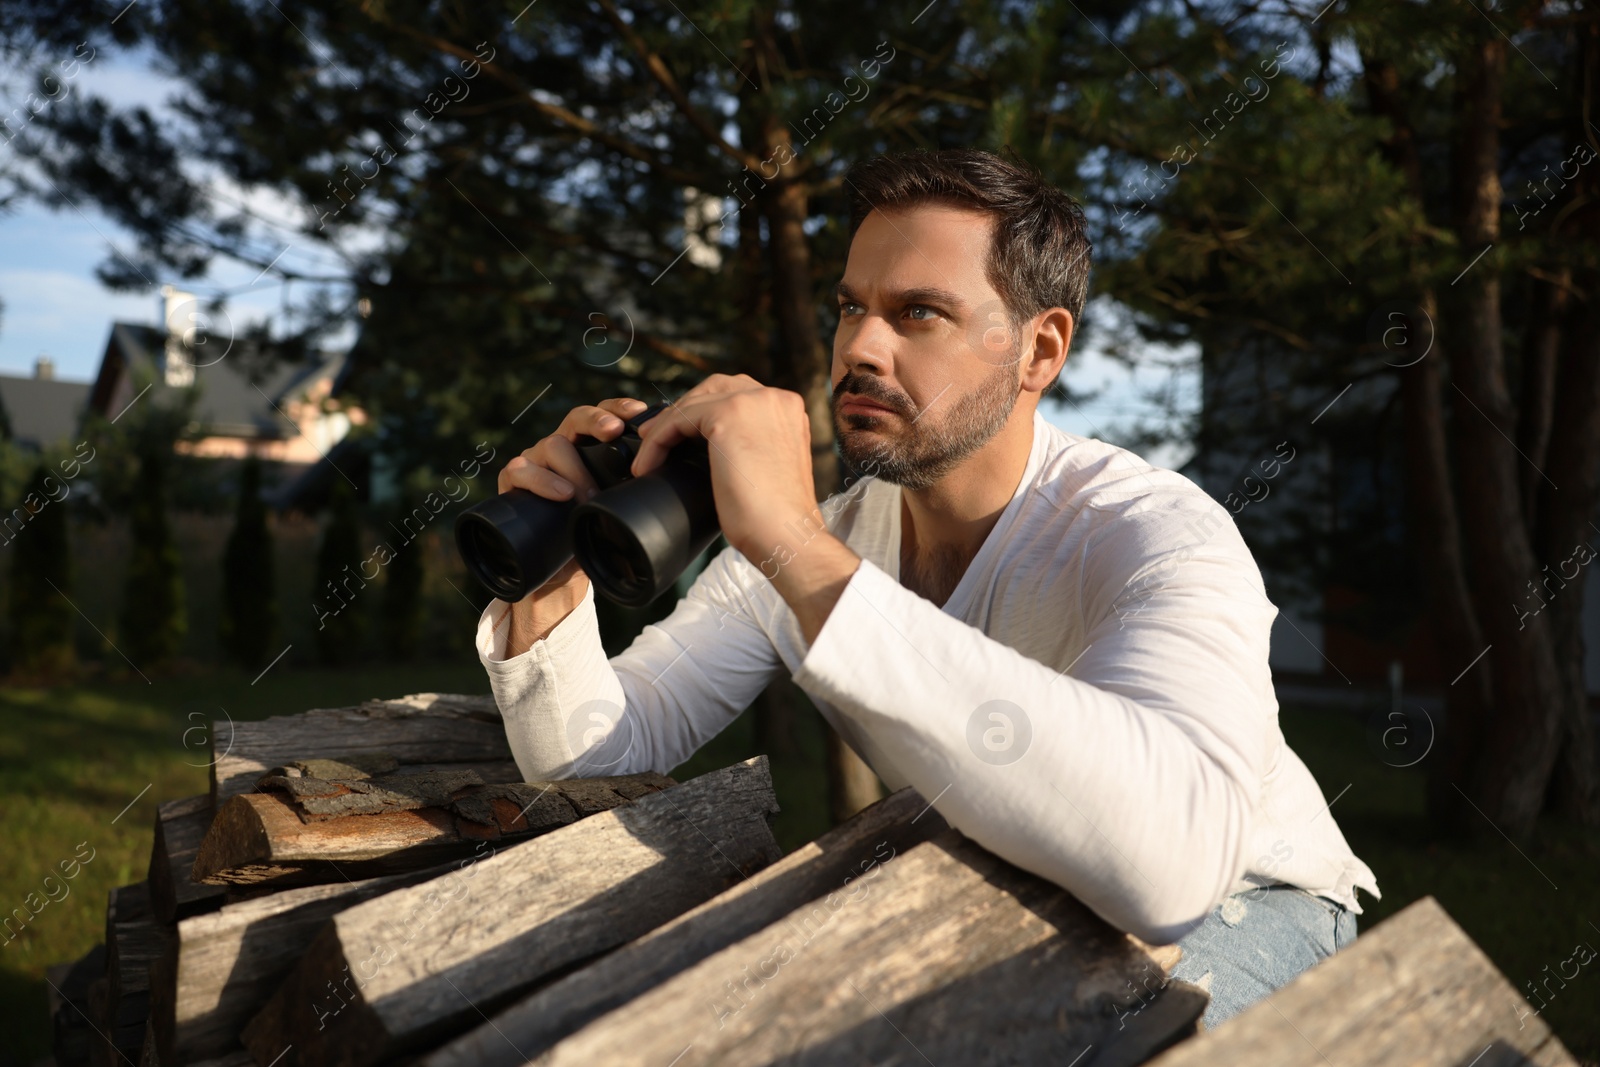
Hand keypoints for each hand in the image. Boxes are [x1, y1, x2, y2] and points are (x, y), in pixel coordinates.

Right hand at [495, 396, 647, 651]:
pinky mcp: (516, 484)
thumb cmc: (600, 532)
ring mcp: (537, 462)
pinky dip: (541, 482)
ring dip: (572, 465)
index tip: (642, 412)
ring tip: (589, 491)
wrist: (561, 569)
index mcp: (593, 447)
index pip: (608, 414)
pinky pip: (520, 471)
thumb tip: (712, 486)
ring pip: (551, 445)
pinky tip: (563, 495)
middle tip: (613, 431)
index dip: (622, 408)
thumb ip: (655, 492)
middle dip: (596, 420)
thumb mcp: (628, 507)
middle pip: (577, 418)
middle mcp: (565, 447)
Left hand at [629, 375, 819, 565]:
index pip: (736, 395)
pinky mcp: (727, 414)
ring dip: (665, 428)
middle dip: (683, 412)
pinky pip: (677, 419)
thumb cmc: (775, 518)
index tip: (679, 441)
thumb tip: (711, 448)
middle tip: (658, 441)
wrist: (787, 536)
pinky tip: (648, 466)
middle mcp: (774, 397)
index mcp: (787, 409)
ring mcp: (752, 402)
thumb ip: (749, 445)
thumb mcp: (766, 466)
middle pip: (714, 388)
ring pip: (692, 403)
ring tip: (648, 458)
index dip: (702, 415)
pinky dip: (657, 442)